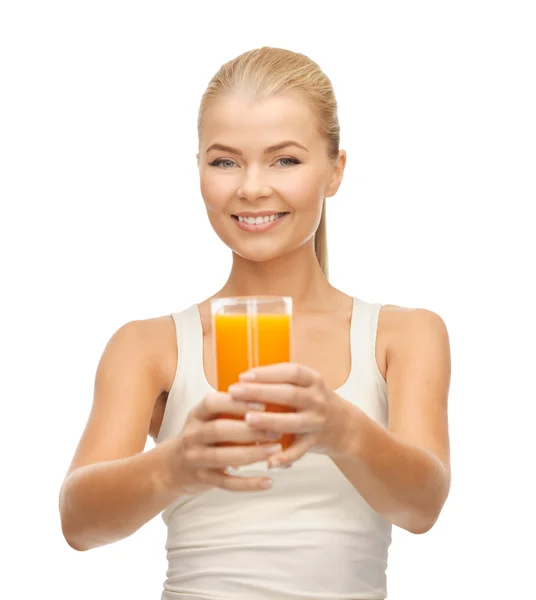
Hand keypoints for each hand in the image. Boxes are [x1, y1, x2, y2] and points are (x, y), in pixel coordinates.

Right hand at [165, 391, 281, 494]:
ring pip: (223, 457)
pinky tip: (268, 481)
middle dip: (249, 430)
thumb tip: (268, 395)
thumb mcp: (206, 417)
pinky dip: (248, 484)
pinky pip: (227, 483)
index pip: (212, 403)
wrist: (170, 467)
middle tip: (276, 430)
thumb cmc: (200, 436)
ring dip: (252, 454)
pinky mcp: (203, 479)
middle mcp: (193, 435)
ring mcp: (196, 458)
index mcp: (197, 415)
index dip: (236, 403)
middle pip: (219, 430)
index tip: (262, 404)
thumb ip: (228, 408)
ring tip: (275, 450)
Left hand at [228, 363, 351, 467]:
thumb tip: (243, 379)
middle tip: (234, 392)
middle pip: (289, 394)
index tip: (243, 375)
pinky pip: (300, 451)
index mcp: (313, 381)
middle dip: (260, 392)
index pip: (291, 372)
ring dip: (270, 421)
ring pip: (294, 422)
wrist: (347, 426)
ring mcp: (318, 422)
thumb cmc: (315, 402)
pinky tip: (268, 461)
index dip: (267, 373)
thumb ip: (282, 382)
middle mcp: (317, 400)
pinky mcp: (316, 442)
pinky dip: (285, 457)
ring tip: (247, 420)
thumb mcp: (306, 385)